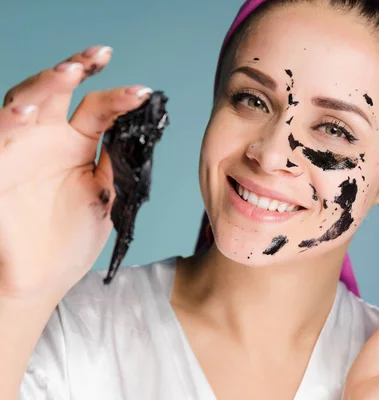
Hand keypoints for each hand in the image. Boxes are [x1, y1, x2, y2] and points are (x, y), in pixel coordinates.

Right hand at [0, 46, 151, 299]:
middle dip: (74, 69)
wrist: (42, 279)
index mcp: (77, 144)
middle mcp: (46, 140)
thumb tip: (141, 133)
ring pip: (23, 105)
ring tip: (66, 75)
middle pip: (57, 92)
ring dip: (43, 87)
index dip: (119, 98)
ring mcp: (17, 151)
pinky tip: (26, 113)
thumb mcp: (108, 199)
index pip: (97, 109)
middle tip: (97, 57)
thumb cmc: (72, 238)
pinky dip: (7, 123)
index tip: (144, 93)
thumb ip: (119, 165)